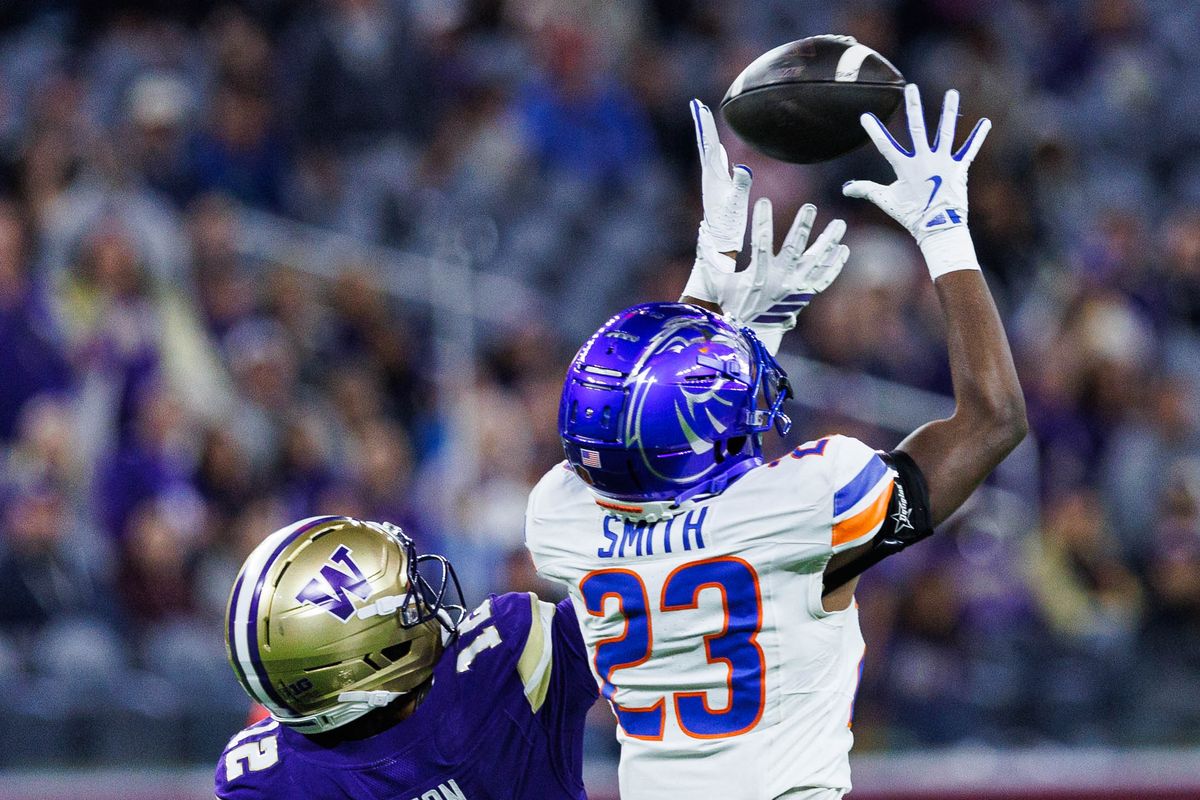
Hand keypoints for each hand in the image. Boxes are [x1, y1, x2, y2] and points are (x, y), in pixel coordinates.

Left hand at [682, 99, 752, 302]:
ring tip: (705, 121)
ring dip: (709, 140)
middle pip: (707, 150)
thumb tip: (743, 168)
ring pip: (711, 160)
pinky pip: (719, 171)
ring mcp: (714, 192)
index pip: (709, 151)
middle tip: (697, 106)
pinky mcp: (720, 199)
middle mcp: (711, 186)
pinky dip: (720, 158)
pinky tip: (722, 155)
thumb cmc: (724, 240)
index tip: (699, 108)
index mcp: (713, 185)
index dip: (705, 129)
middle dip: (703, 128)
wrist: (714, 260)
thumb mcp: (735, 212)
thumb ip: (739, 189)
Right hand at [720, 198, 848, 354]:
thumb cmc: (733, 304)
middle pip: (795, 250)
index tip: (763, 201)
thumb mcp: (718, 284)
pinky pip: (824, 279)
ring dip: (828, 242)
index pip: (761, 243)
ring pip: (816, 262)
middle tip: (810, 207)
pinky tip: (843, 249)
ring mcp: (796, 288)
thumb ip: (711, 259)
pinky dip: (835, 265)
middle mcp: (781, 281)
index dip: (762, 221)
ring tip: (839, 224)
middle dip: (802, 227)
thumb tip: (701, 233)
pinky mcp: (805, 295)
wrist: (752, 332)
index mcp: (759, 275)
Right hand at [842, 84, 988, 278]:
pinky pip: (969, 150)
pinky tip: (985, 123)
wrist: (938, 227)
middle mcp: (924, 159)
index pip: (885, 145)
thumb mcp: (886, 200)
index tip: (865, 116)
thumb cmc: (911, 215)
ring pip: (946, 132)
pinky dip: (977, 137)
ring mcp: (943, 162)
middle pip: (917, 128)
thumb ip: (866, 190)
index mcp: (905, 167)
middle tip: (911, 88)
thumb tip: (846, 188)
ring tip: (952, 93)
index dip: (874, 131)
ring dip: (948, 111)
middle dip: (913, 107)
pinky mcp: (959, 169)